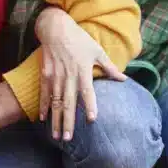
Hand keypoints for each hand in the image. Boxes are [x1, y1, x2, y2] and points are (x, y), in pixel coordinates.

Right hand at [35, 7, 125, 141]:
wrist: (55, 29)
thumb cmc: (79, 40)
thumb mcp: (97, 51)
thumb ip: (109, 67)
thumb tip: (124, 79)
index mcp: (82, 70)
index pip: (86, 91)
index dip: (89, 104)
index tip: (91, 118)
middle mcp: (68, 76)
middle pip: (68, 102)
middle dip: (68, 122)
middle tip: (68, 139)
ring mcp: (55, 76)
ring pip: (55, 102)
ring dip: (56, 120)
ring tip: (57, 136)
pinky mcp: (45, 75)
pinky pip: (44, 94)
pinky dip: (44, 107)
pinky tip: (43, 119)